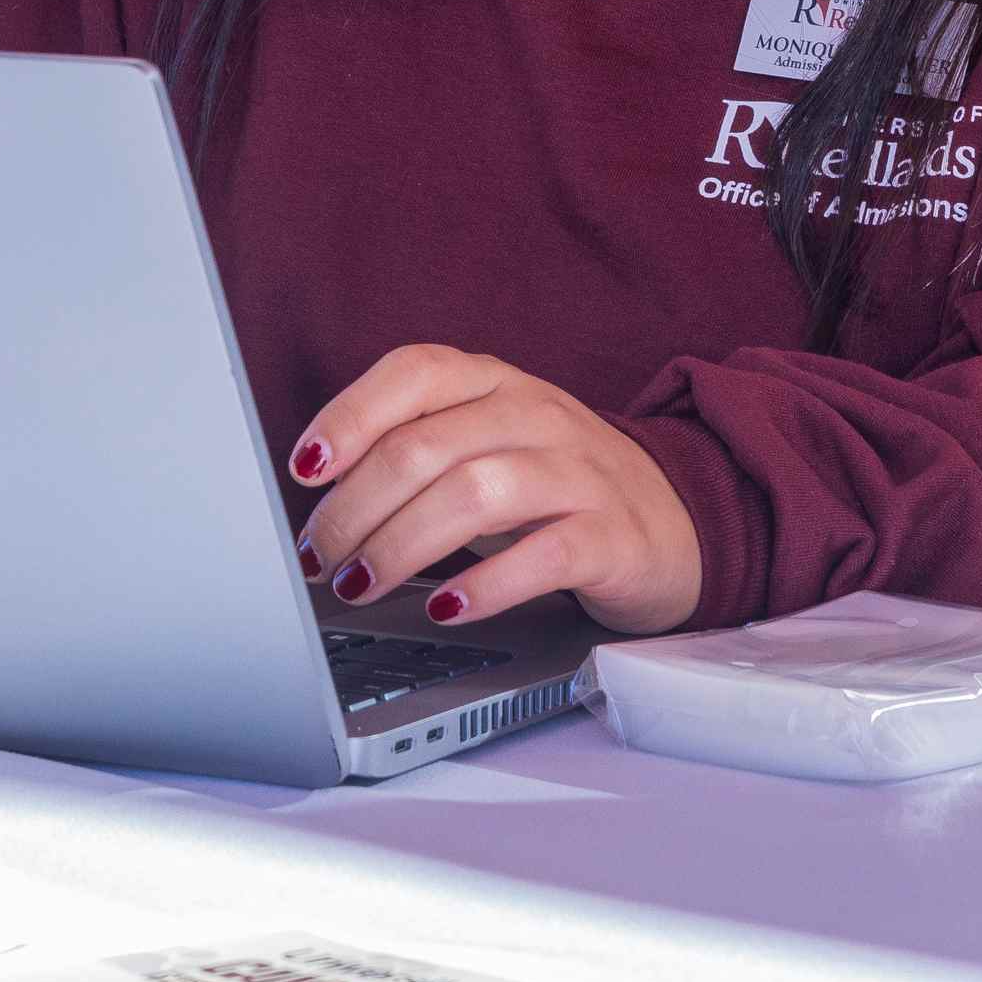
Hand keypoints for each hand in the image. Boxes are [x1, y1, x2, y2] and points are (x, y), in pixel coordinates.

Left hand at [291, 345, 703, 636]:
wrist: (677, 522)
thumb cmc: (554, 487)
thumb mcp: (486, 445)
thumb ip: (416, 452)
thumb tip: (321, 498)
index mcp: (493, 381)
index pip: (413, 373)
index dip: (350, 416)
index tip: (304, 469)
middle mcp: (535, 413)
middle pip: (426, 446)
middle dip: (355, 508)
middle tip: (318, 556)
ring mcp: (579, 472)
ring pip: (474, 493)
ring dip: (401, 545)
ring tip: (363, 584)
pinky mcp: (612, 536)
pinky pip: (541, 555)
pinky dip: (483, 585)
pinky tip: (445, 607)